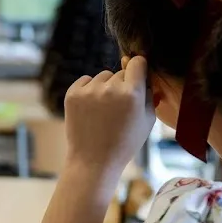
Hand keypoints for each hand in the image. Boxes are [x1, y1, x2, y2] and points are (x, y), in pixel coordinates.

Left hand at [63, 56, 154, 175]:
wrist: (94, 160)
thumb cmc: (125, 142)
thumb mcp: (147, 120)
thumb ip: (149, 93)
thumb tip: (143, 70)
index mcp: (132, 94)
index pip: (137, 62)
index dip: (138, 68)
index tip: (137, 74)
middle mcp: (110, 88)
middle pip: (121, 72)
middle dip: (123, 85)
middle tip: (119, 108)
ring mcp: (89, 91)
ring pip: (103, 76)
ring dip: (105, 87)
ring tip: (104, 111)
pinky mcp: (72, 94)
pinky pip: (85, 80)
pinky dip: (89, 90)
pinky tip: (92, 109)